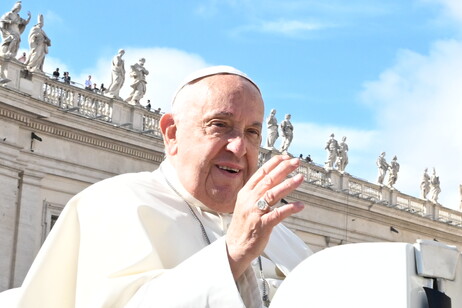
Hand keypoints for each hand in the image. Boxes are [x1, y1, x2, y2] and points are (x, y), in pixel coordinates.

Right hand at [226, 155, 304, 278]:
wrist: (235, 247)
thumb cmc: (244, 225)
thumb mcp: (246, 204)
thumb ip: (257, 192)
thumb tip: (272, 179)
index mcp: (245, 193)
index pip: (260, 174)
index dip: (274, 164)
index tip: (286, 157)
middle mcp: (249, 200)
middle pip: (268, 180)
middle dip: (283, 169)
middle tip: (296, 162)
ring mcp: (255, 212)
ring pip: (273, 194)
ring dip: (288, 185)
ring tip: (300, 178)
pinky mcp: (262, 225)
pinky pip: (277, 214)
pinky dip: (289, 209)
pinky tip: (300, 205)